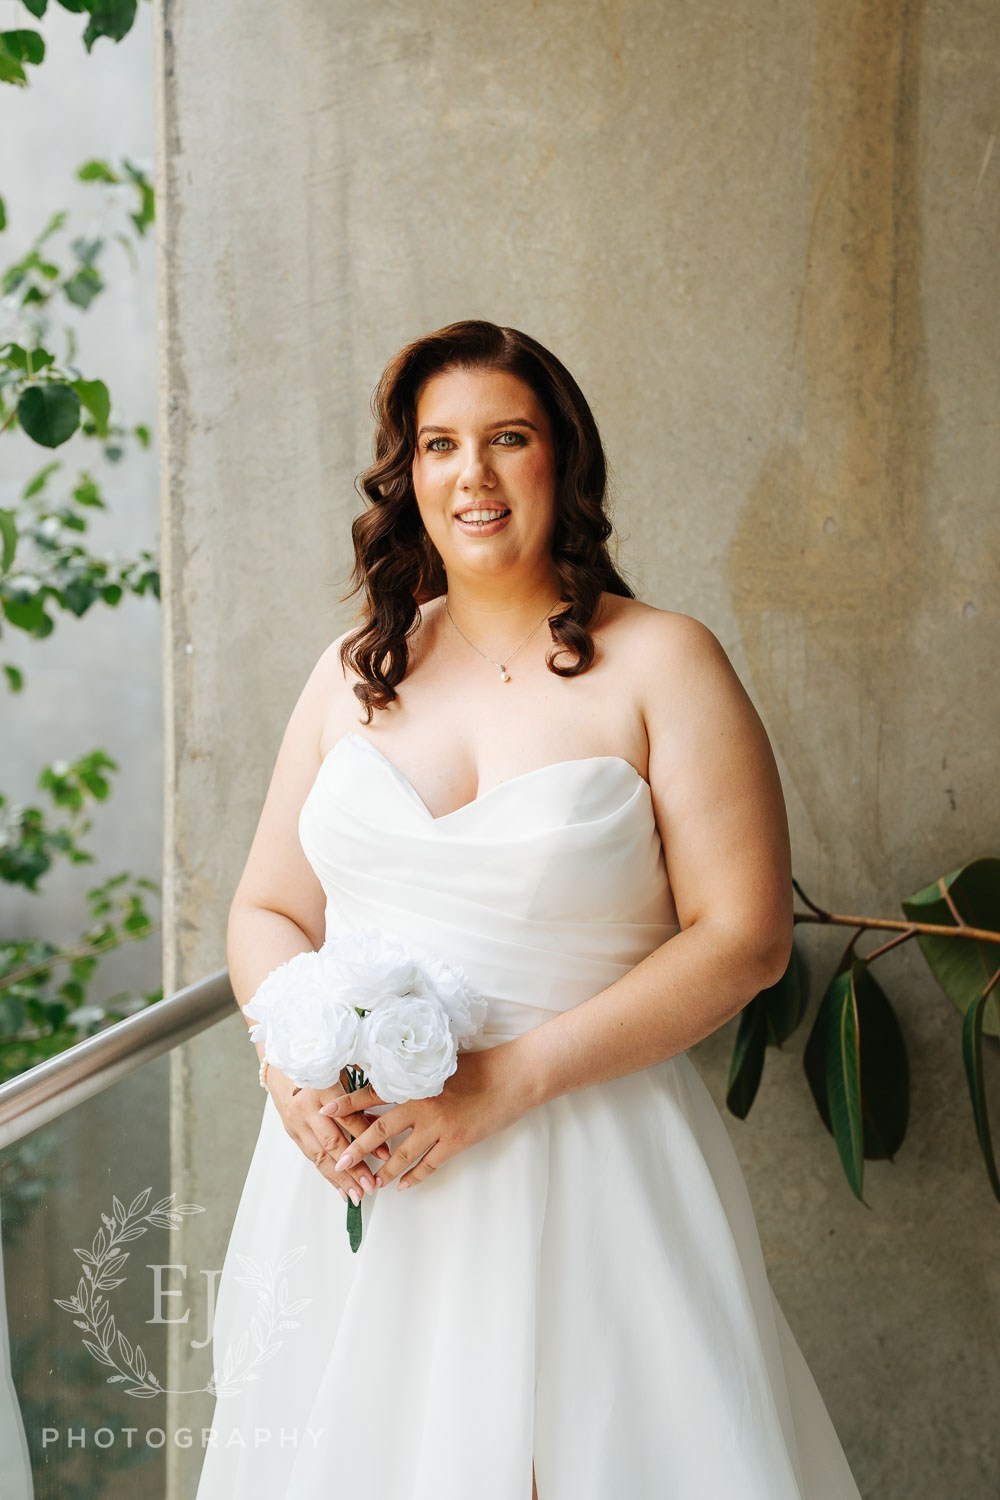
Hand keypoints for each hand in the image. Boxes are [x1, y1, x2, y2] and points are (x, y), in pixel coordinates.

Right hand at [268, 1068, 391, 1204]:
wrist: (281, 1060)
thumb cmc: (318, 1063)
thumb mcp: (342, 1073)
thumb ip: (359, 1100)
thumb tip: (381, 1127)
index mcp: (323, 1088)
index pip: (348, 1119)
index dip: (367, 1138)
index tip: (385, 1154)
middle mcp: (307, 1108)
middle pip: (332, 1143)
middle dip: (353, 1168)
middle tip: (370, 1186)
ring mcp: (296, 1121)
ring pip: (320, 1155)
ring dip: (340, 1179)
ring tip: (356, 1195)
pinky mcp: (291, 1131)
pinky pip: (311, 1157)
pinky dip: (327, 1174)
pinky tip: (340, 1188)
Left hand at [318, 1044, 525, 1192]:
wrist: (511, 1078)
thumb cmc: (478, 1065)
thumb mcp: (440, 1062)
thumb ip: (415, 1072)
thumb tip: (391, 1073)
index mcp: (415, 1082)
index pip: (372, 1093)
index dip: (347, 1103)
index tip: (324, 1111)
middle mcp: (421, 1105)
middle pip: (380, 1130)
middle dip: (357, 1147)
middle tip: (339, 1162)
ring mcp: (439, 1126)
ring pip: (402, 1154)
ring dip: (384, 1170)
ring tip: (370, 1184)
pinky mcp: (456, 1142)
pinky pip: (429, 1165)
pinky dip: (415, 1177)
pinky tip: (404, 1186)